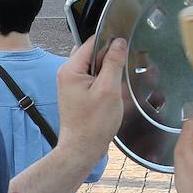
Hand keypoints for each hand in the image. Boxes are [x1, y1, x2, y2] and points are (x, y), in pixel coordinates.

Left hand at [56, 37, 127, 160]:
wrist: (82, 149)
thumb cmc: (93, 124)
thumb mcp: (108, 89)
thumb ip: (114, 63)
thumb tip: (119, 42)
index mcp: (71, 69)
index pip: (92, 42)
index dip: (110, 44)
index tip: (125, 51)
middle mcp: (67, 73)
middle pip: (93, 53)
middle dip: (109, 59)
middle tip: (121, 73)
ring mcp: (71, 84)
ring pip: (94, 66)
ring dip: (107, 72)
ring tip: (115, 86)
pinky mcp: (77, 93)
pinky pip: (92, 78)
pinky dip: (103, 82)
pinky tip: (110, 93)